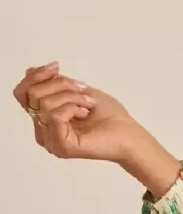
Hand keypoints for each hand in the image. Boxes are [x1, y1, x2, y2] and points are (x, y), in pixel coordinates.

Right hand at [14, 61, 137, 162]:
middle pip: (31, 95)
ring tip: (88, 105)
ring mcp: (51, 141)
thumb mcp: (78, 90)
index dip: (36, 76)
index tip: (57, 66)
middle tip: (82, 91)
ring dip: (71, 96)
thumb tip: (30, 71)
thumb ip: (53, 83)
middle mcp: (43, 132)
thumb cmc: (110, 116)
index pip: (22, 93)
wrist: (129, 133)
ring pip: (44, 103)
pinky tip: (85, 113)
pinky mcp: (62, 146)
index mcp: (44, 119)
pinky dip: (72, 107)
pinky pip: (54, 116)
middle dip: (59, 85)